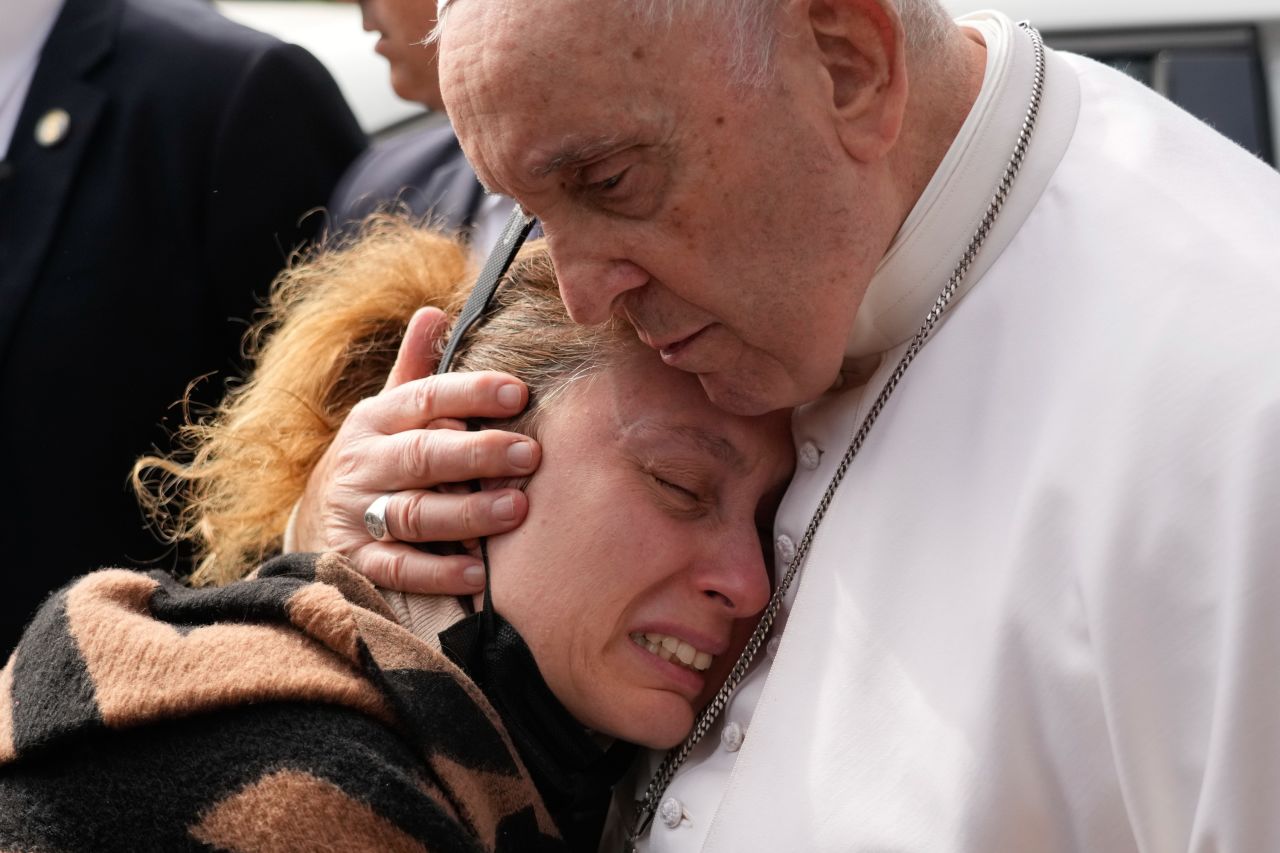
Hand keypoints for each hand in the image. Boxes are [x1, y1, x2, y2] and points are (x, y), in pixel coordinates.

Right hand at [290, 307, 540, 593]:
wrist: (320, 518)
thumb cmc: (381, 455)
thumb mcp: (391, 410)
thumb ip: (417, 369)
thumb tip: (434, 312)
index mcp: (376, 419)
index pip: (425, 398)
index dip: (471, 393)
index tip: (519, 393)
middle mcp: (363, 463)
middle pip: (422, 455)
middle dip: (478, 453)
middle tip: (530, 454)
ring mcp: (357, 513)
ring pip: (413, 513)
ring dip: (466, 513)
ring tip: (514, 510)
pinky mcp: (358, 562)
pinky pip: (398, 568)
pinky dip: (437, 572)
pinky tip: (478, 572)